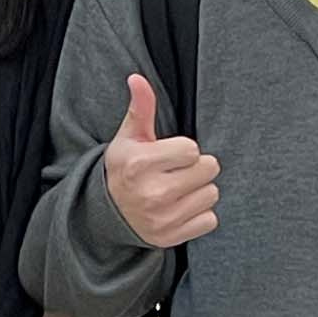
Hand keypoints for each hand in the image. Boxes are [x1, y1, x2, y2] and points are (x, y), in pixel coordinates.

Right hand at [103, 71, 220, 250]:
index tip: (170, 155)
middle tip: (177, 172)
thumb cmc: (123, 169)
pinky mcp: (172, 237)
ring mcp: (163, 219)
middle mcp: (152, 193)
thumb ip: (140, 109)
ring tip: (179, 190)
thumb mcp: (128, 138)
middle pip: (208, 170)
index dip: (184, 150)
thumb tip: (137, 78)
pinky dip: (200, 214)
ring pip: (211, 194)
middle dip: (196, 168)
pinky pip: (210, 219)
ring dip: (200, 190)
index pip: (192, 150)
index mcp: (140, 164)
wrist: (106, 214)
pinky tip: (181, 208)